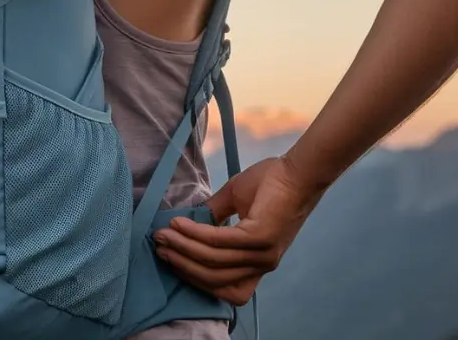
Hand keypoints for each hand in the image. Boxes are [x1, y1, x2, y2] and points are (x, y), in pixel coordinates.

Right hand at [152, 155, 324, 304]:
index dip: (192, 276)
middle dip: (181, 264)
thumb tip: (186, 226)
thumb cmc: (271, 184)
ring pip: (212, 262)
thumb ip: (214, 219)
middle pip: (212, 278)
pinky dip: (195, 234)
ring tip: (164, 235)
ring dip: (183, 249)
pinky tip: (180, 224)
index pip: (222, 287)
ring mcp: (262, 254)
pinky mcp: (259, 238)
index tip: (170, 258)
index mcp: (257, 263)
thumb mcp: (235, 206)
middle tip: (159, 247)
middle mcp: (261, 265)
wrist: (298, 171)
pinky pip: (219, 241)